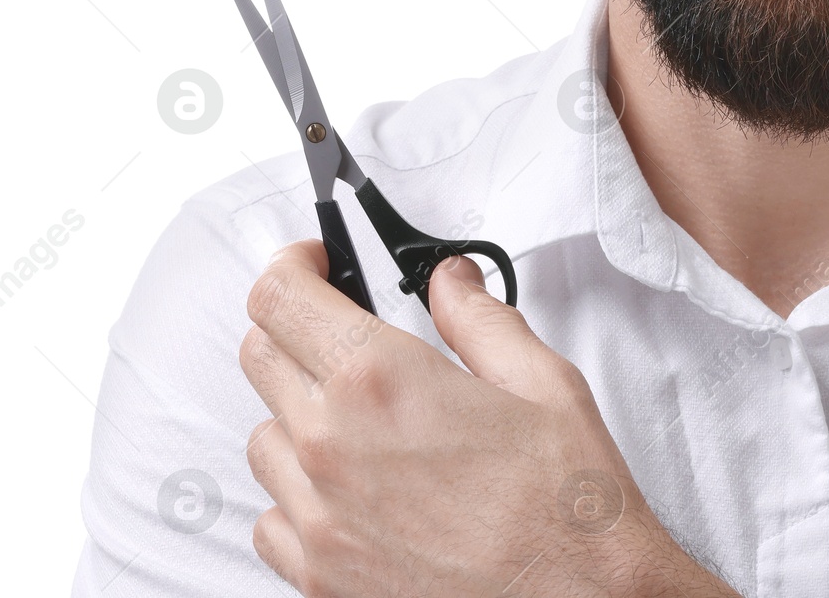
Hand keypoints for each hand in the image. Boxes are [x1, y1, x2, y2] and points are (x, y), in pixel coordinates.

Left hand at [240, 241, 737, 596]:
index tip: (317, 262)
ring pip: (262, 434)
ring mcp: (318, 518)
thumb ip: (479, 317)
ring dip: (298, 410)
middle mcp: (331, 445)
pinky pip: (271, 515)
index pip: (280, 296)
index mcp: (381, 380)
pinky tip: (356, 485)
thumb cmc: (567, 503)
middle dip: (298, 325)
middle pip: (260, 353)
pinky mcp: (317, 576)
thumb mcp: (541, 380)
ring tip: (364, 415)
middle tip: (347, 328)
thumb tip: (449, 279)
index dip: (293, 263)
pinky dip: (298, 492)